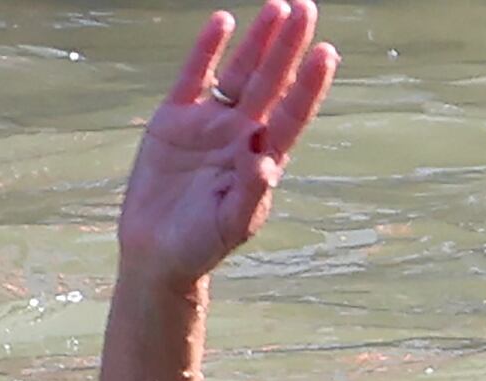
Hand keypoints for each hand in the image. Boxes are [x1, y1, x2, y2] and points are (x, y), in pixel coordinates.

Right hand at [117, 1, 336, 286]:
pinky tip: (224, 21)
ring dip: (258, 41)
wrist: (158, 251)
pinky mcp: (175, 119)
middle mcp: (242, 133)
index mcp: (263, 158)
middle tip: (307, 9)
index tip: (327, 53)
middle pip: (271, 82)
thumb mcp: (231, 223)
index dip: (310, 85)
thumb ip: (250, 191)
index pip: (292, 114)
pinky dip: (207, 50)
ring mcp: (210, 123)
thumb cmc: (203, 244)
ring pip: (239, 72)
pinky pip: (194, 76)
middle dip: (289, 47)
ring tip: (278, 8)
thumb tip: (263, 156)